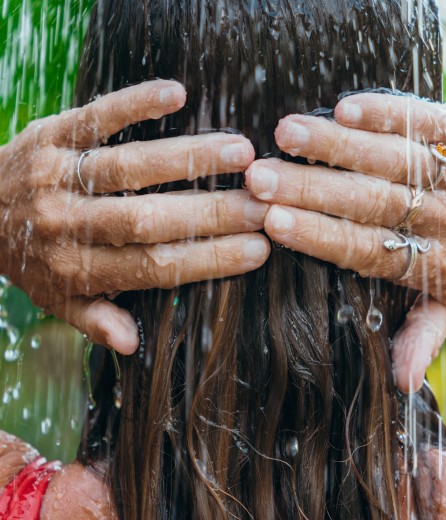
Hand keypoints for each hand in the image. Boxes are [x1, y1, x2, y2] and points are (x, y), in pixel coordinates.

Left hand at [0, 80, 269, 353]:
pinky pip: (95, 116)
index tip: (258, 249)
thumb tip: (132, 344)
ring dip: (189, 158)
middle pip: (150, 220)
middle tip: (263, 203)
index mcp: (79, 270)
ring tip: (240, 152)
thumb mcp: (54, 300)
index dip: (210, 259)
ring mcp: (58, 175)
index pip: (156, 267)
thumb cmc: (28, 259)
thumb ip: (95, 319)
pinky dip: (134, 104)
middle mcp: (70, 224)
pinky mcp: (49, 134)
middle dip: (213, 213)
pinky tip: (177, 94)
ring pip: (130, 167)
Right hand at [244, 93, 445, 391]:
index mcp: (429, 260)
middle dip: (310, 188)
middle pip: (368, 201)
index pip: (365, 249)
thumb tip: (399, 384)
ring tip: (285, 133)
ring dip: (335, 145)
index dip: (319, 236)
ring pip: (389, 157)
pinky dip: (386, 113)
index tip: (273, 223)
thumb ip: (424, 337)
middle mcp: (439, 216)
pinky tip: (345, 107)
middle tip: (259, 177)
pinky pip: (424, 120)